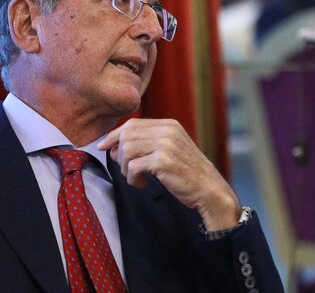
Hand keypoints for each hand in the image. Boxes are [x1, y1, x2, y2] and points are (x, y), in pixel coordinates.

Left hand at [97, 118, 240, 230]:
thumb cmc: (188, 175)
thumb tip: (113, 146)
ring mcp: (166, 144)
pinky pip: (132, 167)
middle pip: (126, 135)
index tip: (103, 147)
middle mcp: (167, 130)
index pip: (132, 124)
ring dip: (125, 168)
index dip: (114, 135)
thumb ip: (147, 143)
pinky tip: (143, 184)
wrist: (211, 191)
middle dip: (119, 155)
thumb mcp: (170, 150)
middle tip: (127, 170)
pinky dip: (132, 178)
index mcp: (169, 125)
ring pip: (127, 150)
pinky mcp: (163, 161)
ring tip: (137, 178)